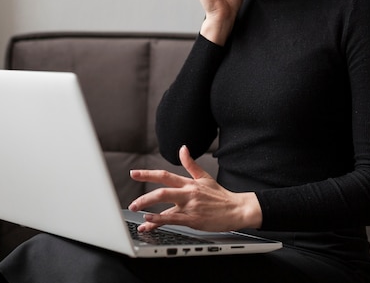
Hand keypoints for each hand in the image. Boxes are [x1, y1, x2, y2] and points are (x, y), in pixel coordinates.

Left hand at [128, 146, 261, 231]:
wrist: (237, 209)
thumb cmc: (220, 195)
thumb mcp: (205, 176)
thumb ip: (190, 164)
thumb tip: (182, 148)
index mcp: (189, 183)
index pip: (164, 175)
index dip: (147, 174)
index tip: (134, 173)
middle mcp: (187, 193)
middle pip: (162, 191)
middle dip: (144, 197)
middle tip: (132, 203)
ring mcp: (190, 206)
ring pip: (165, 206)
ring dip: (148, 210)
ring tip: (136, 213)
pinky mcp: (193, 219)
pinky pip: (173, 219)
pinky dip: (160, 220)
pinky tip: (150, 221)